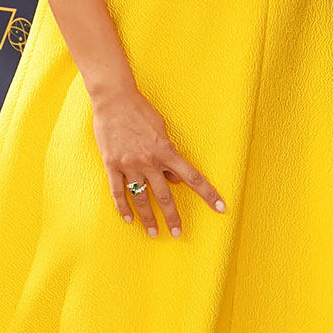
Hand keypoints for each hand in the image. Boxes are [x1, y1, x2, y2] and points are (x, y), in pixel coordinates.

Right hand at [92, 88, 225, 238]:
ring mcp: (129, 165)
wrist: (114, 99)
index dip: (208, 194)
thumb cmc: (140, 111)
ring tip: (153, 232)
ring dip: (147, 218)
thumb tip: (175, 179)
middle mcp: (149, 162)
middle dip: (172, 217)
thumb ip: (169, 156)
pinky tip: (128, 219)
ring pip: (141, 198)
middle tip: (177, 233)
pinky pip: (118, 191)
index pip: (192, 177)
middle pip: (164, 196)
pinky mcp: (112, 165)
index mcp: (166, 151)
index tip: (220, 208)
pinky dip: (123, 207)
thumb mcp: (162, 130)